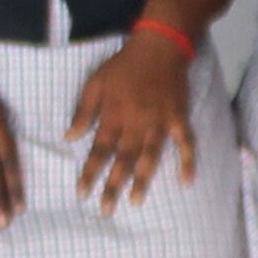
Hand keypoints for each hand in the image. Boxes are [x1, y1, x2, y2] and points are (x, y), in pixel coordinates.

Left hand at [69, 35, 197, 211]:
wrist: (159, 46)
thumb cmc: (124, 65)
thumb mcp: (95, 82)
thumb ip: (83, 111)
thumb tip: (69, 137)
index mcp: (113, 116)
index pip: (98, 151)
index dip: (90, 173)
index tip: (82, 194)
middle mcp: (135, 124)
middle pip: (122, 160)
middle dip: (113, 187)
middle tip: (106, 211)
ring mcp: (159, 123)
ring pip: (149, 157)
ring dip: (141, 181)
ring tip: (135, 202)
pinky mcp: (178, 118)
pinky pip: (185, 143)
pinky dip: (187, 162)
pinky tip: (187, 182)